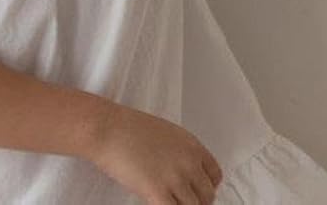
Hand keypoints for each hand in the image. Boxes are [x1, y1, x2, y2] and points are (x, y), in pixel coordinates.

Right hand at [85, 103, 223, 203]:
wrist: (111, 130)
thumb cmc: (131, 129)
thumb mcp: (168, 135)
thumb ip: (180, 153)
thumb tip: (182, 171)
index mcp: (192, 146)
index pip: (215, 175)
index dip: (208, 188)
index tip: (200, 194)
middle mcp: (189, 162)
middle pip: (207, 195)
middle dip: (198, 203)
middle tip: (186, 204)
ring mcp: (175, 178)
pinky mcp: (158, 192)